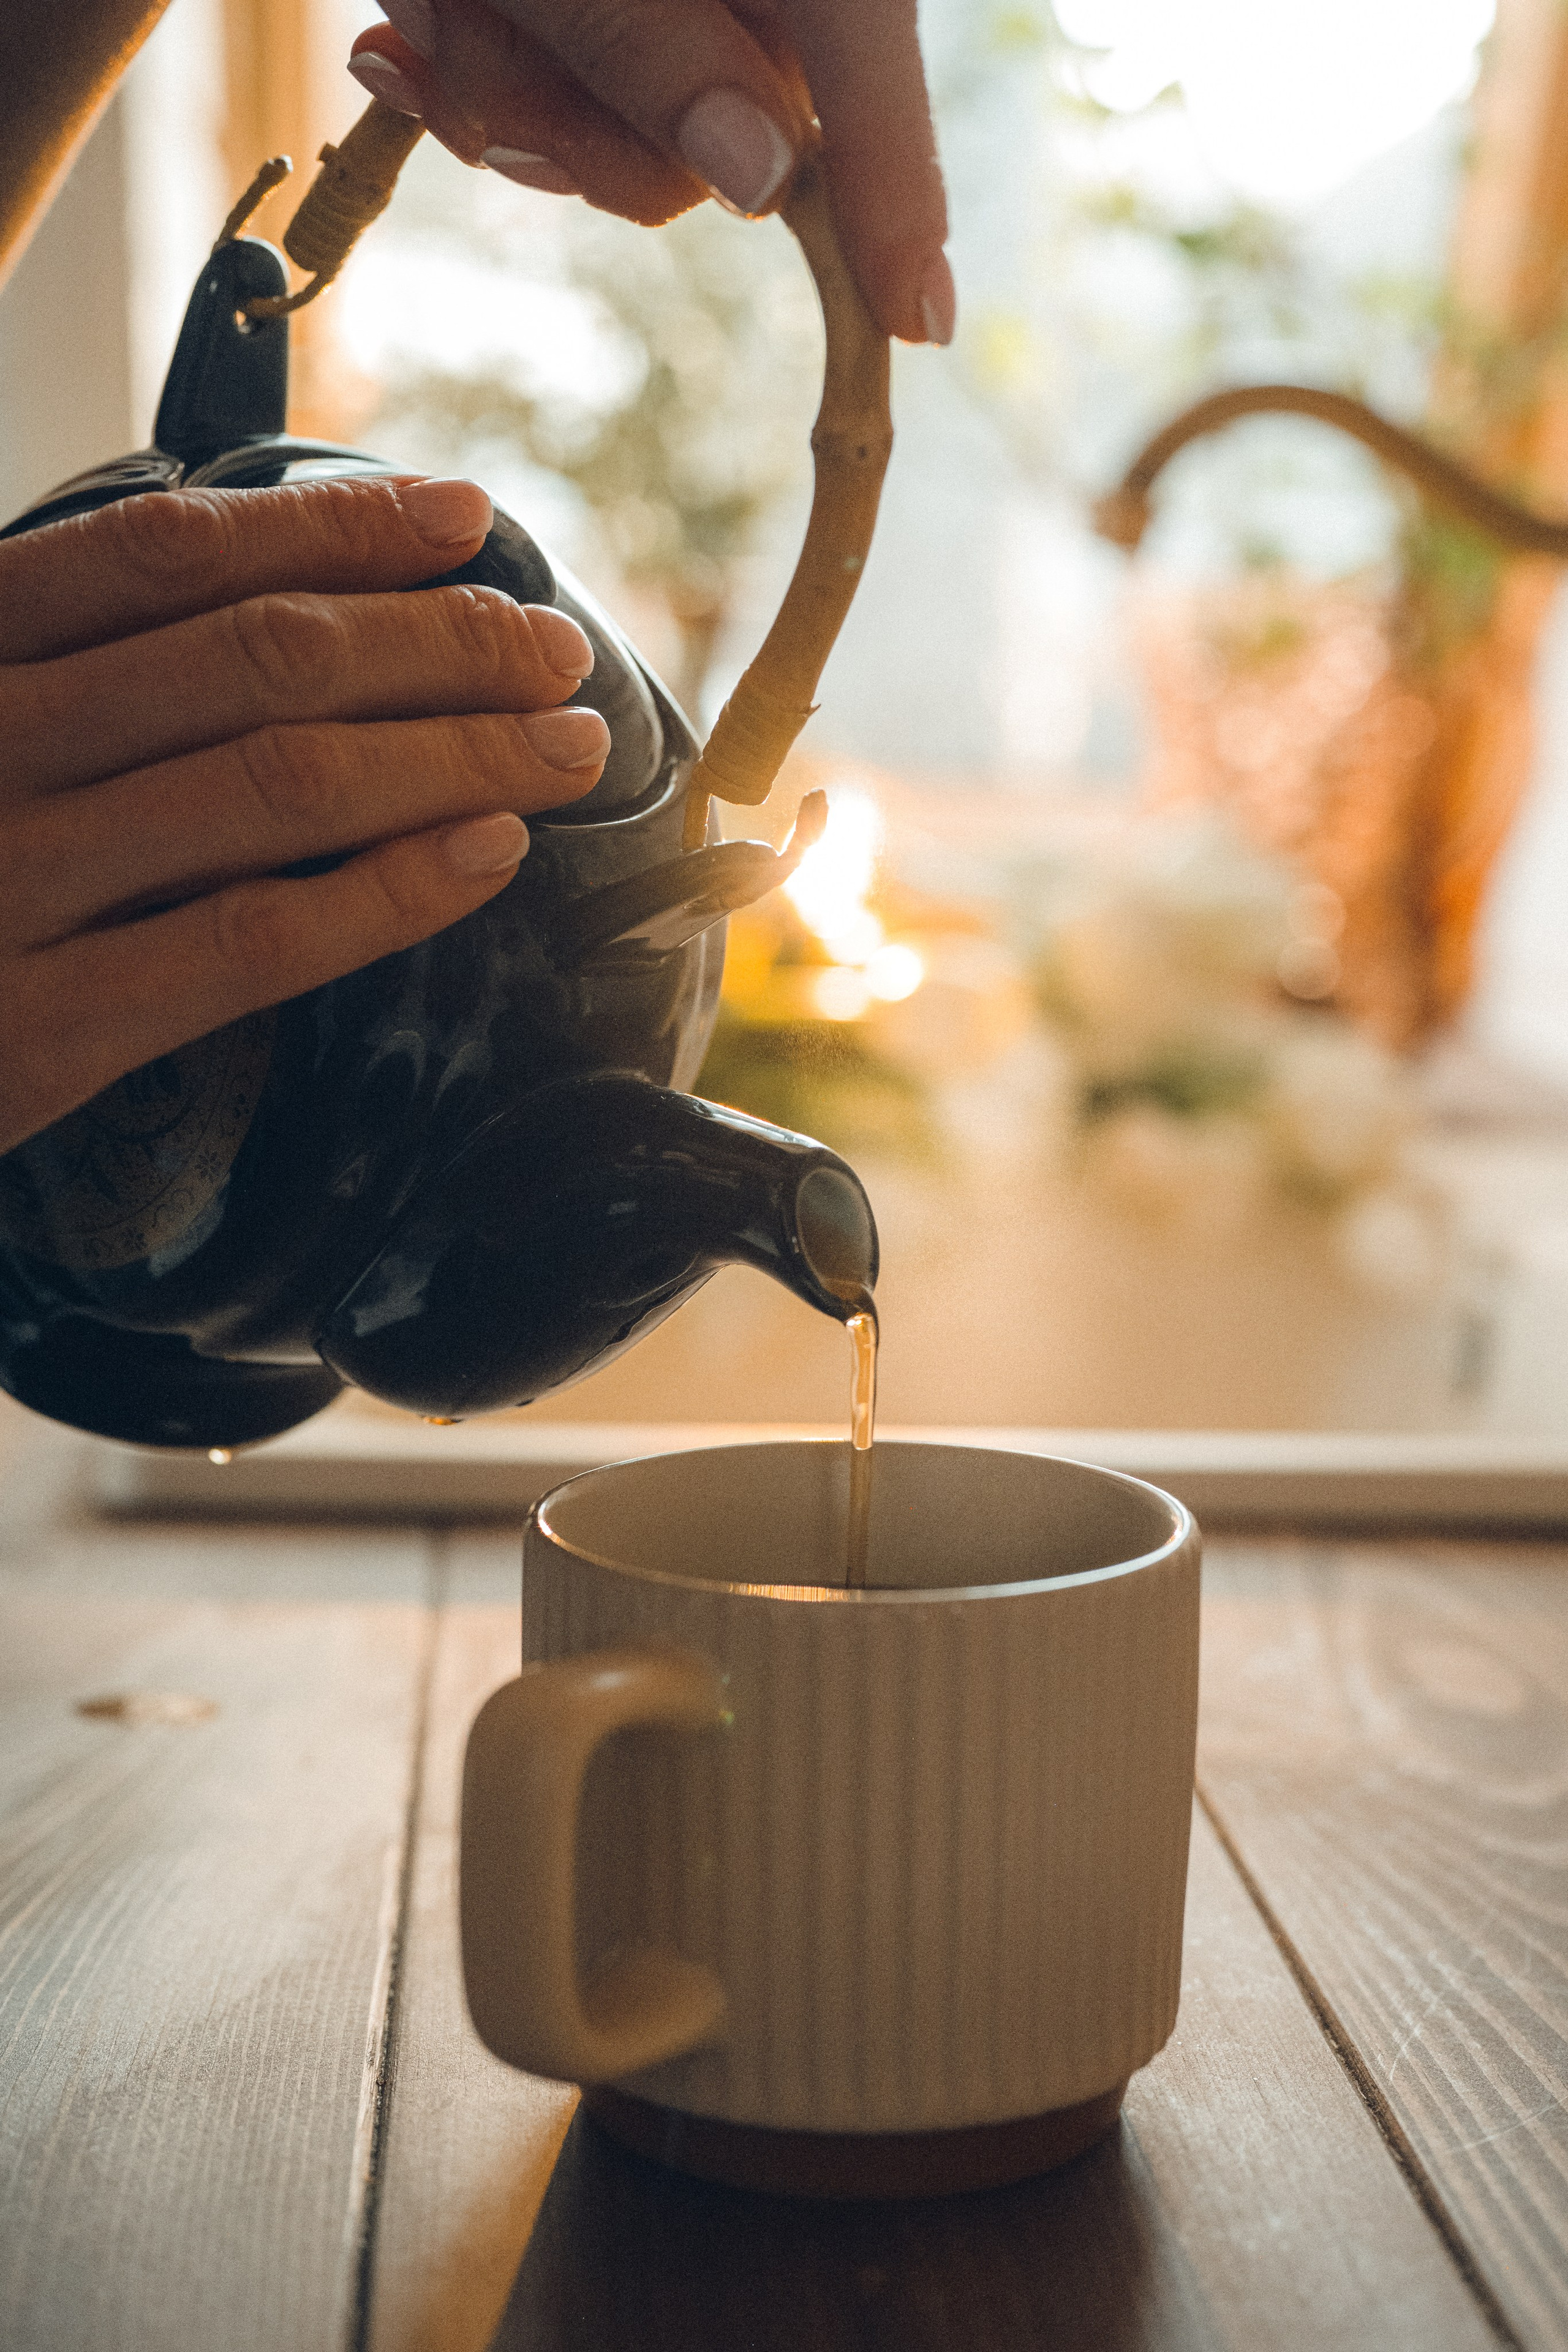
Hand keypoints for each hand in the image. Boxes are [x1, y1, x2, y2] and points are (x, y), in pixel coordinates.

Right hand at [0, 475, 608, 1156]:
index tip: (465, 519)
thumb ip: (71, 670)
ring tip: (563, 746)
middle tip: (553, 648)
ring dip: (452, 754)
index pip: (169, 553)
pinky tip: (486, 855)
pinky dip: (387, 890)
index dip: (336, 530)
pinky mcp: (41, 1029)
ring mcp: (7, 885)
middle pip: (256, 660)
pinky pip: (250, 941)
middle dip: (436, 644)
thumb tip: (279, 605)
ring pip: (278, 785)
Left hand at [347, 0, 952, 346]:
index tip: (919, 312)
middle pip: (719, 147)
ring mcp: (685, 11)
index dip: (896, 203)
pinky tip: (417, 19)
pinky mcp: (609, 25)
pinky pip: (559, 113)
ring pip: (623, 149)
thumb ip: (650, 44)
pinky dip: (477, 75)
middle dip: (579, 131)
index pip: (868, 77)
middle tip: (459, 43)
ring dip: (501, 94)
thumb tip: (763, 176)